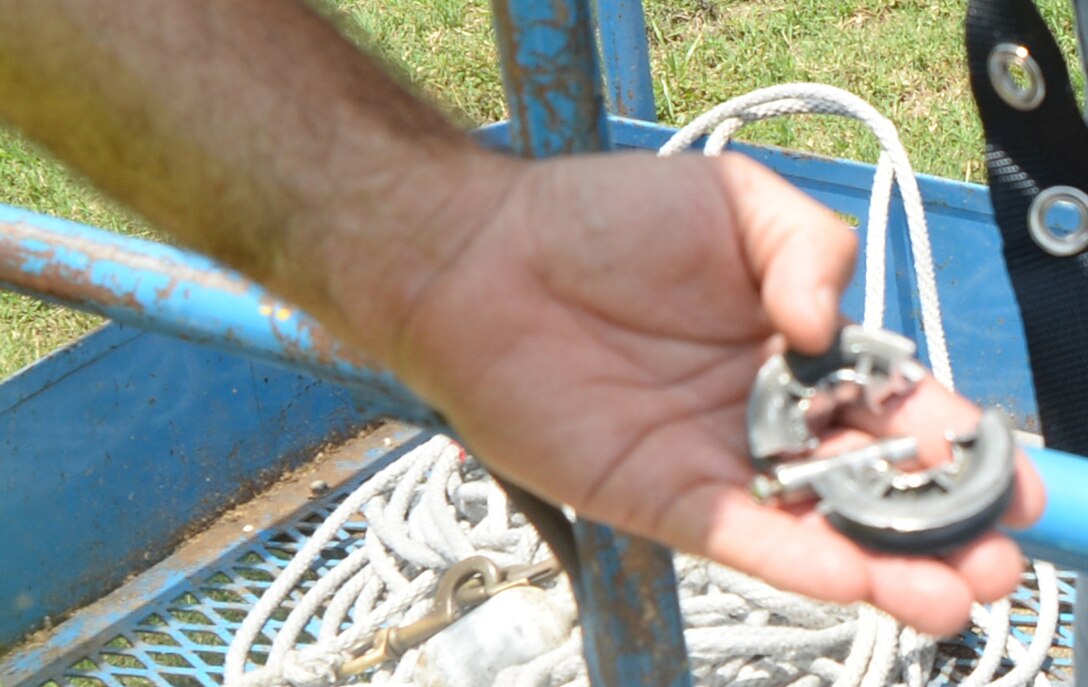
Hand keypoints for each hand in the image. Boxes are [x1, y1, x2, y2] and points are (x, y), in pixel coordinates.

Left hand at [380, 150, 1045, 635]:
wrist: (488, 262)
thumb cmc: (600, 220)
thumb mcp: (734, 203)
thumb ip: (812, 250)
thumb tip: (833, 330)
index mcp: (793, 342)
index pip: (891, 403)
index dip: (952, 440)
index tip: (1004, 471)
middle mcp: (763, 411)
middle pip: (869, 480)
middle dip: (939, 521)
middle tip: (995, 551)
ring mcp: (716, 461)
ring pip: (818, 528)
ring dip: (890, 565)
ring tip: (955, 592)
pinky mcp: (663, 498)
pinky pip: (743, 540)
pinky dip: (802, 562)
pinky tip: (859, 580)